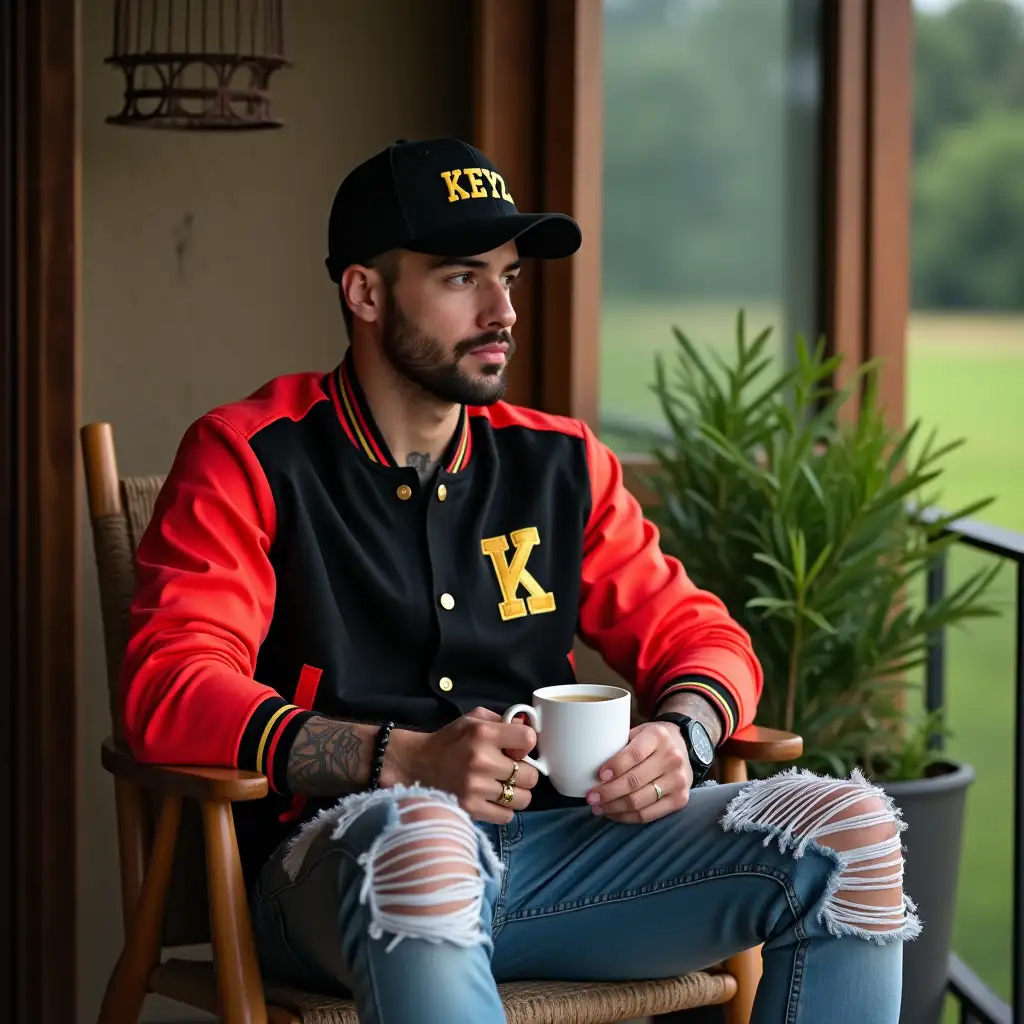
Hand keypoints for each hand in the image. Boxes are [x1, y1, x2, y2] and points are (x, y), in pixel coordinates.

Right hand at [391, 707, 538, 823]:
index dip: (527, 745)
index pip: (529, 739)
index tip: (517, 748)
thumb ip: (502, 720)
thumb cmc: (449, 741)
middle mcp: (481, 760)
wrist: (416, 764)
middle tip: (510, 770)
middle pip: (531, 775)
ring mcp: (476, 788)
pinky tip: (491, 799)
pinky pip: (506, 816)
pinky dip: (503, 809)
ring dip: (516, 794)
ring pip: (522, 799)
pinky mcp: (470, 809)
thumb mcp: (472, 719)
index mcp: (483, 734)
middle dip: (524, 773)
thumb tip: (528, 731)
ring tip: (502, 786)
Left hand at [585, 721, 691, 823]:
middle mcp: (671, 758)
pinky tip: (613, 813)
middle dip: (608, 792)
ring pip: (640, 801)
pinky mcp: (680, 800)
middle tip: (590, 797)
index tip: (598, 775)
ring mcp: (678, 781)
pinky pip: (648, 815)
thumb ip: (619, 744)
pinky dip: (627, 817)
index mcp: (658, 736)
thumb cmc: (651, 740)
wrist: (683, 746)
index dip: (615, 766)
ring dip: (614, 807)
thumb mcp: (638, 731)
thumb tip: (586, 761)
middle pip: (635, 781)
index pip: (634, 754)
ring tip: (597, 807)